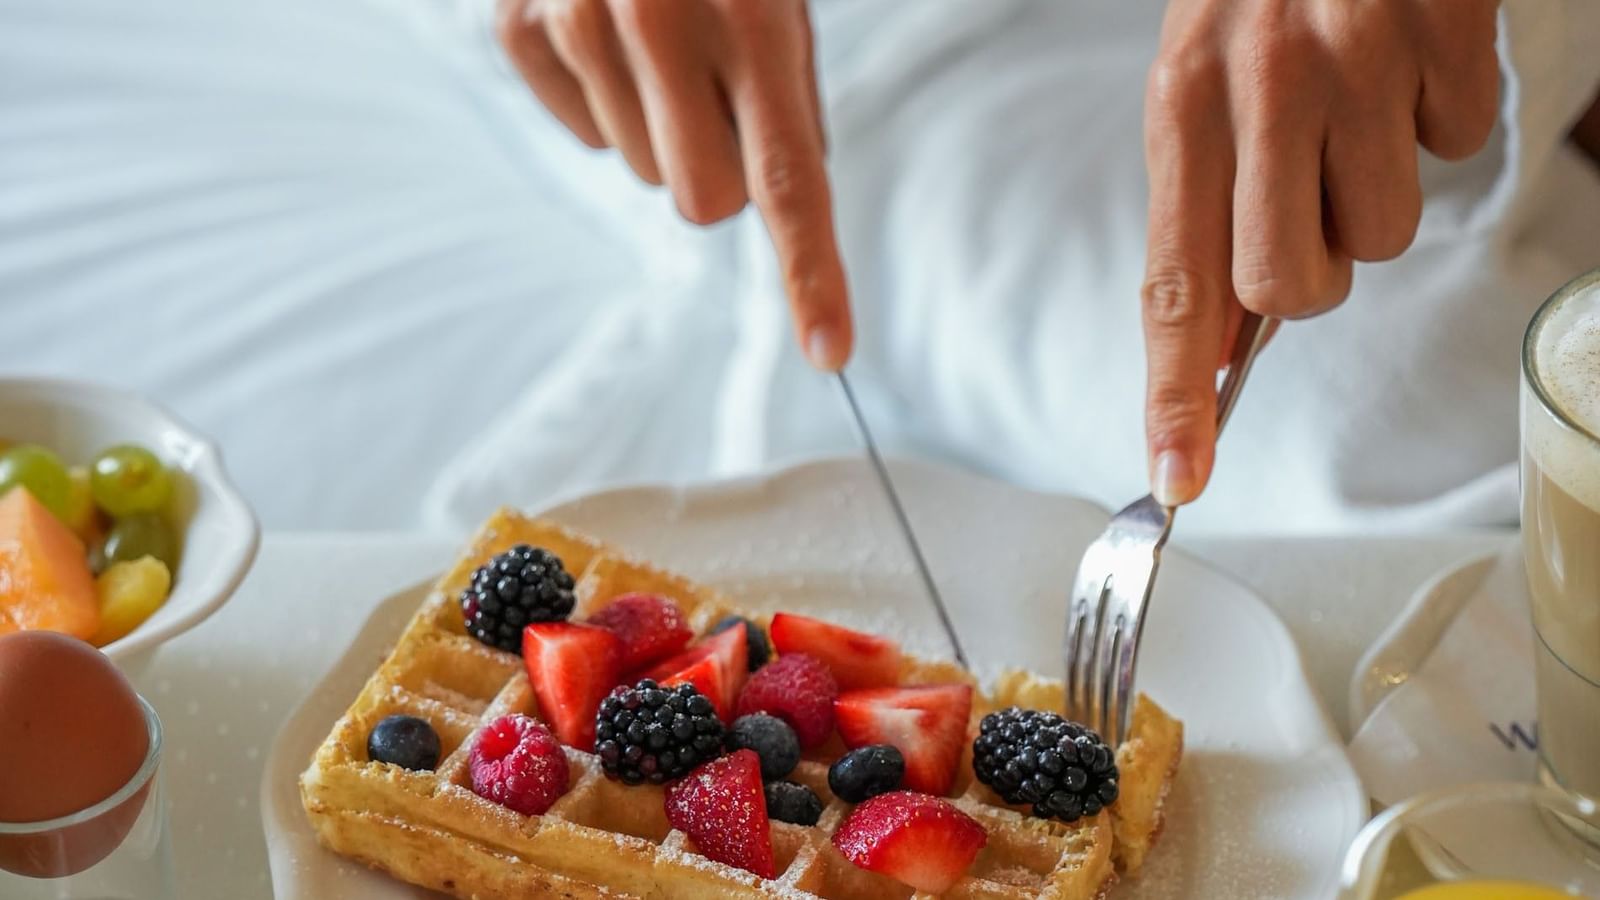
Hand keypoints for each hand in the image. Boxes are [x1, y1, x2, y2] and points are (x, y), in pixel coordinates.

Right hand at [495, 0, 851, 369]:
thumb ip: (786, 100)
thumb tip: (779, 204)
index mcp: (756, 15)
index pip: (790, 181)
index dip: (812, 274)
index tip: (830, 351)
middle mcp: (659, 21)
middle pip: (701, 202)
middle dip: (717, 167)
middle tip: (713, 90)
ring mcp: (577, 21)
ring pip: (638, 171)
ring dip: (657, 124)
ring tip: (656, 38)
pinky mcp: (518, 25)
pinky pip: (576, 133)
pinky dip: (598, 102)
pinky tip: (604, 35)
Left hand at [1140, 0, 1499, 504]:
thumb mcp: (1201, 79)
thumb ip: (1204, 205)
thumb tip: (1217, 343)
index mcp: (1181, 104)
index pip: (1174, 283)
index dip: (1176, 391)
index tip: (1178, 476)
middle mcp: (1262, 90)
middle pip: (1293, 288)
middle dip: (1310, 273)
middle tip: (1308, 193)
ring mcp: (1359, 65)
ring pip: (1380, 234)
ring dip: (1374, 192)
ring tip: (1356, 105)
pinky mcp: (1445, 40)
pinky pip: (1457, 148)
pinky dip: (1439, 120)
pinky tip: (1408, 62)